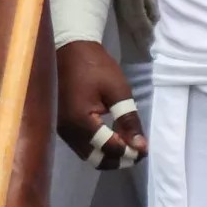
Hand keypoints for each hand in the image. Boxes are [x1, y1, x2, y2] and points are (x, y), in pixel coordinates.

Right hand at [57, 41, 144, 169]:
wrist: (69, 47)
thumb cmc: (95, 66)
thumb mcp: (117, 90)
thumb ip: (128, 120)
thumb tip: (140, 146)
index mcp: (80, 121)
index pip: (108, 148)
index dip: (129, 152)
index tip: (145, 149)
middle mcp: (67, 130)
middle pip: (95, 159)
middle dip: (118, 159)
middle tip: (137, 151)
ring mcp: (61, 129)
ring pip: (87, 154)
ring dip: (107, 154)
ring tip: (127, 145)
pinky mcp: (61, 124)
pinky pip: (80, 145)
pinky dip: (97, 146)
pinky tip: (111, 137)